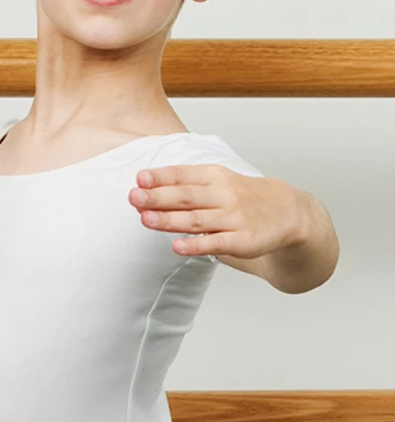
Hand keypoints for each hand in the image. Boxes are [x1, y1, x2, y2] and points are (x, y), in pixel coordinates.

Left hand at [128, 165, 300, 258]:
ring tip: (145, 219)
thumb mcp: (218, 180)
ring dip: (169, 220)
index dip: (160, 177)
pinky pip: (215, 244)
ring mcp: (233, 218)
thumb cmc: (243, 196)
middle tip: (134, 198)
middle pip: (186, 196)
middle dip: (158, 197)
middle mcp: (223, 195)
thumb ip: (185, 184)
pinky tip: (177, 246)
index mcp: (215, 176)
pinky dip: (195, 246)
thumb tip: (146, 191)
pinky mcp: (241, 241)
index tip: (139, 179)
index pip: (183, 175)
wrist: (288, 212)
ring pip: (196, 220)